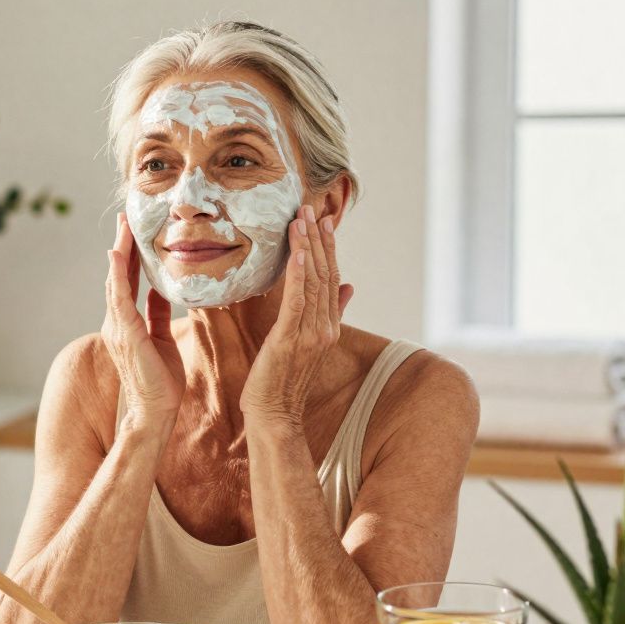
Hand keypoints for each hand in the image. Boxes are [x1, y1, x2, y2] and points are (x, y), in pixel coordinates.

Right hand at [102, 213, 184, 424]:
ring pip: (116, 281)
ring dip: (120, 252)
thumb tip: (160, 292)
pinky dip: (117, 275)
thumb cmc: (161, 380)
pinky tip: (117, 255)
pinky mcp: (126, 333)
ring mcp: (118, 327)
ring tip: (123, 227)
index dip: (130, 256)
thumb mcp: (162, 338)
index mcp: (127, 323)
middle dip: (122, 245)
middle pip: (118, 276)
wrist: (156, 411)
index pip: (128, 281)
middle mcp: (117, 321)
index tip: (133, 231)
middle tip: (126, 218)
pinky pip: (120, 298)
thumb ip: (157, 314)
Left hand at [241, 205, 353, 426]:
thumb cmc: (283, 381)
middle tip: (312, 208)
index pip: (331, 279)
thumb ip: (329, 313)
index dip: (328, 248)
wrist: (276, 415)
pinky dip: (299, 275)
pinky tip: (299, 252)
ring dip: (308, 248)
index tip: (324, 221)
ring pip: (313, 282)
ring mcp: (311, 334)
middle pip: (325, 274)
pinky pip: (298, 301)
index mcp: (328, 326)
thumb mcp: (306, 343)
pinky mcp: (291, 339)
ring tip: (302, 219)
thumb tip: (348, 287)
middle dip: (319, 239)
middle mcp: (325, 328)